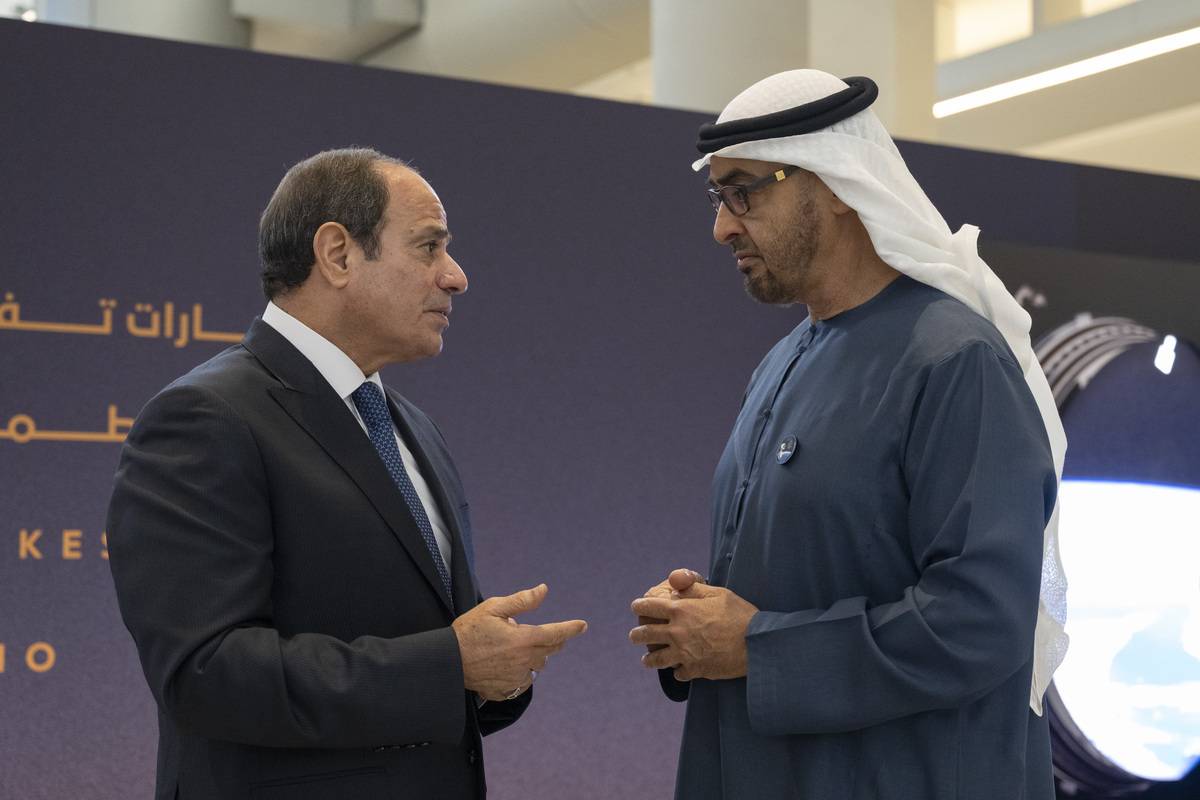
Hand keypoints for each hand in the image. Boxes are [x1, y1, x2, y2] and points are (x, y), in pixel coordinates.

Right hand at [453, 584, 586, 701]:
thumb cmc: (469, 631)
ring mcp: (516, 677)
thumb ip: (522, 601)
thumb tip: (544, 590)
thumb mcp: (493, 608)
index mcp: (524, 639)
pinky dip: (522, 672)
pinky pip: (523, 681)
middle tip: (547, 634)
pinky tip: (508, 665)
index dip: (571, 628)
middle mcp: (524, 660)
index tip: (583, 625)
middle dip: (552, 641)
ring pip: (537, 666)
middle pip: (550, 650)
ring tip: (517, 647)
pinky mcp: (507, 690)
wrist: (448, 661)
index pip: (556, 633)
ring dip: (535, 656)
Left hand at [629, 579, 756, 681]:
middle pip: (646, 635)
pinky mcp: (695, 670)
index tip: (636, 607)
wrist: (756, 644)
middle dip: (637, 635)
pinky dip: (677, 672)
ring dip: (649, 660)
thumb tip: (675, 581)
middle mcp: (678, 633)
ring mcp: (684, 654)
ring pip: (657, 660)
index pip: (649, 606)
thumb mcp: (717, 593)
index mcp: (681, 610)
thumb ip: (693, 587)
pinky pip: (678, 674)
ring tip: (646, 661)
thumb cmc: (739, 614)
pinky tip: (678, 670)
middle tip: (634, 636)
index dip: (639, 605)